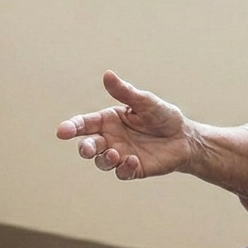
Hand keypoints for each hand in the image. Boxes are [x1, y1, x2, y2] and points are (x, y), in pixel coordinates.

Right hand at [57, 71, 194, 179]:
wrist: (184, 137)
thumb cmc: (163, 116)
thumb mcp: (145, 102)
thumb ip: (125, 92)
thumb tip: (107, 74)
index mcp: (109, 120)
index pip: (85, 123)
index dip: (72, 127)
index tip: (62, 131)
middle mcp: (110, 138)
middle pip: (89, 145)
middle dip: (85, 148)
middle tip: (88, 149)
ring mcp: (120, 155)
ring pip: (101, 162)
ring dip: (104, 160)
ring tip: (115, 154)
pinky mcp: (132, 169)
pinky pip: (121, 173)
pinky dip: (124, 168)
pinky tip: (133, 161)